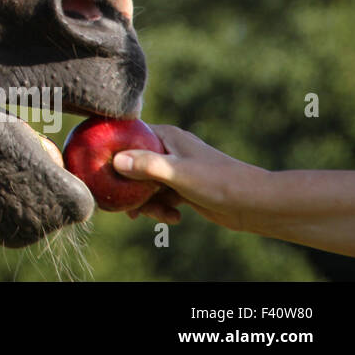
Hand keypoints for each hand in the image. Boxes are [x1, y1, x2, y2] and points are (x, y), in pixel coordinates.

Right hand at [112, 125, 267, 231]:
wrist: (254, 204)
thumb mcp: (178, 173)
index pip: (128, 135)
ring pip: (145, 183)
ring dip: (146, 201)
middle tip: (126, 206)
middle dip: (128, 185)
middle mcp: (168, 149)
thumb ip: (147, 165)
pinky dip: (161, 207)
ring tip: (156, 216)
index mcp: (166, 136)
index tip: (99, 167)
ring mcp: (176, 168)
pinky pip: (160, 195)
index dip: (111, 149)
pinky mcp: (184, 187)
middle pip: (133, 163)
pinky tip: (173, 218)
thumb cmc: (219, 181)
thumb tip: (115, 161)